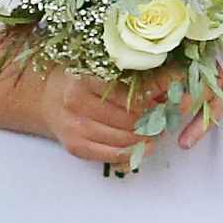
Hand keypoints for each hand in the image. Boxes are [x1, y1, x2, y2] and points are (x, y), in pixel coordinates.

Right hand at [30, 67, 161, 172]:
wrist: (46, 100)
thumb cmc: (80, 81)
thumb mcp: (103, 68)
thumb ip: (134, 76)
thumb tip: (173, 83)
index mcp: (85, 79)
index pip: (132, 92)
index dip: (159, 91)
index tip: (176, 86)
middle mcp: (77, 104)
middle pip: (133, 118)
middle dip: (156, 116)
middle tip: (168, 111)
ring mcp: (76, 128)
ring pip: (127, 138)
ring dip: (149, 135)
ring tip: (157, 126)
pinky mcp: (77, 147)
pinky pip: (116, 155)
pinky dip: (135, 150)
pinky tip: (143, 143)